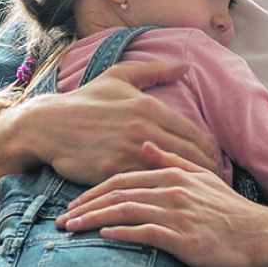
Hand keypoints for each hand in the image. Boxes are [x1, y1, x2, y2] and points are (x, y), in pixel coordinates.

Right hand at [0, 60, 218, 214]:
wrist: (48, 125)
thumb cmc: (85, 100)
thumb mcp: (119, 77)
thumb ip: (155, 70)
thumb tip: (187, 65)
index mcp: (149, 106)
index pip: (193, 133)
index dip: (210, 151)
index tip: (219, 162)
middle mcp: (144, 128)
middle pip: (189, 155)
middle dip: (208, 171)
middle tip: (218, 183)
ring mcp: (128, 150)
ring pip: (170, 172)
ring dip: (189, 185)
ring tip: (201, 196)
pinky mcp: (113, 170)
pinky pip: (145, 184)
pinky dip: (160, 192)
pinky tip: (170, 201)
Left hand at [58, 144, 267, 266]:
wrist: (258, 234)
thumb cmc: (228, 210)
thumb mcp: (202, 178)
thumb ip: (172, 160)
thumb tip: (148, 145)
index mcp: (173, 174)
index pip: (123, 177)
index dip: (94, 189)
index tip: (75, 202)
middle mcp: (171, 190)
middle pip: (117, 193)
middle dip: (86, 205)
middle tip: (62, 219)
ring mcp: (177, 213)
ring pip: (125, 211)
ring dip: (94, 220)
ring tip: (71, 230)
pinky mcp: (183, 237)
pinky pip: (144, 233)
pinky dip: (121, 233)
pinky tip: (103, 237)